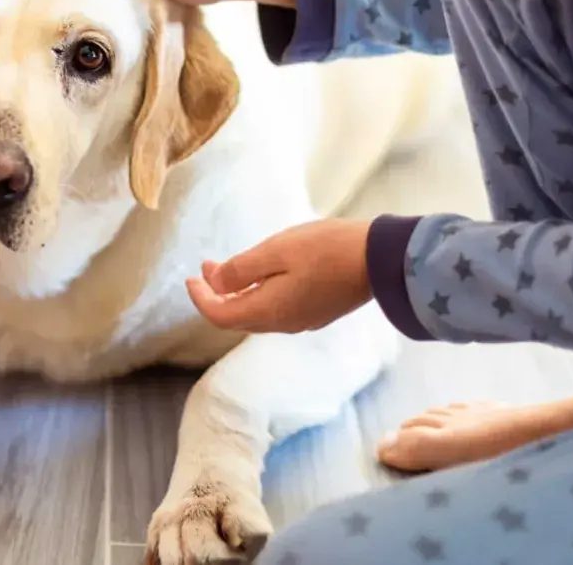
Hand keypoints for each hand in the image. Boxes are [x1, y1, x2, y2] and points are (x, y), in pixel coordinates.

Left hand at [186, 219, 372, 333]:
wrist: (381, 258)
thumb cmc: (327, 248)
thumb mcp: (276, 251)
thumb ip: (241, 269)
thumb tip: (215, 283)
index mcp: (270, 311)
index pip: (220, 315)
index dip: (200, 298)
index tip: (190, 278)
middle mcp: (284, 323)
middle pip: (237, 316)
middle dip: (216, 294)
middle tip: (205, 269)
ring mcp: (304, 319)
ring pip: (258, 313)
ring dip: (237, 293)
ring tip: (227, 268)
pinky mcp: (318, 311)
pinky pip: (277, 308)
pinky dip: (258, 293)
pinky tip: (261, 274)